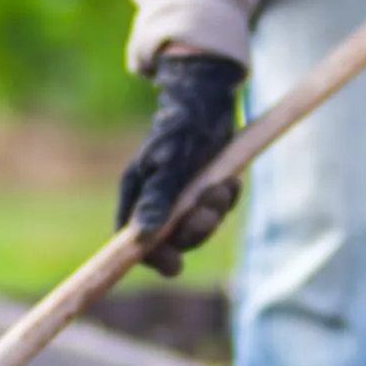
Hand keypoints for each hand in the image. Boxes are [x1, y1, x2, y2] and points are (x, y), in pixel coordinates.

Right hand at [115, 51, 245, 276]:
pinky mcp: (204, 191)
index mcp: (137, 195)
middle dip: (195, 231)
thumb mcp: (168, 164)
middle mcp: (157, 201)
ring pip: (198, 228)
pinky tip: (231, 181)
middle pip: (172, 241)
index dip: (152, 257)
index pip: (134, 241)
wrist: (208, 100)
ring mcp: (182, 198)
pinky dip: (226, 199)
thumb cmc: (182, 129)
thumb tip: (142, 237)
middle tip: (209, 209)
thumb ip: (156, 199)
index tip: (175, 265)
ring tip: (222, 187)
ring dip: (214, 213)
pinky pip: (217, 211)